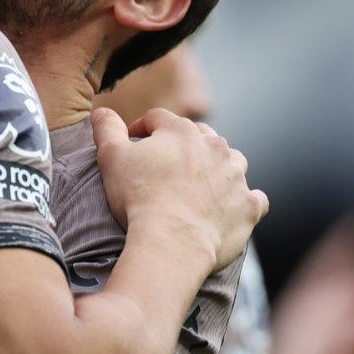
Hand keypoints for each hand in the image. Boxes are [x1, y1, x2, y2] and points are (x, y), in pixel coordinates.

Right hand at [93, 106, 267, 269]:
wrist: (172, 242)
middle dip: (184, 146)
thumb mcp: (111, 158)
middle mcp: (215, 147)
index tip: (134, 142)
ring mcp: (236, 176)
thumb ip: (106, 129)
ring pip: (231, 162)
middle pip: (200, 136)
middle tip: (167, 167)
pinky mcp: (249, 206)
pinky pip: (254, 198)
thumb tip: (100, 111)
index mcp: (181, 131)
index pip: (159, 119)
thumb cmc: (139, 198)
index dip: (143, 129)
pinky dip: (243, 201)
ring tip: (201, 186)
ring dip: (219, 168)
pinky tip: (231, 207)